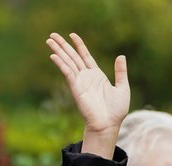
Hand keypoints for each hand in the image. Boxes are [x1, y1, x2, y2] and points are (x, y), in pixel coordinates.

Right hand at [46, 32, 128, 157]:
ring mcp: (80, 82)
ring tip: (49, 40)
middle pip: (72, 56)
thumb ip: (121, 72)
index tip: (72, 35)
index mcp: (97, 75)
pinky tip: (54, 56)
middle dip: (63, 45)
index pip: (85, 56)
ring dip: (58, 51)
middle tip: (52, 35)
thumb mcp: (122, 88)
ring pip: (68, 62)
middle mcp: (86, 77)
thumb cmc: (116, 111)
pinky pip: (67, 73)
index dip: (79, 45)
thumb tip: (121, 56)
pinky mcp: (76, 88)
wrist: (108, 124)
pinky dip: (61, 64)